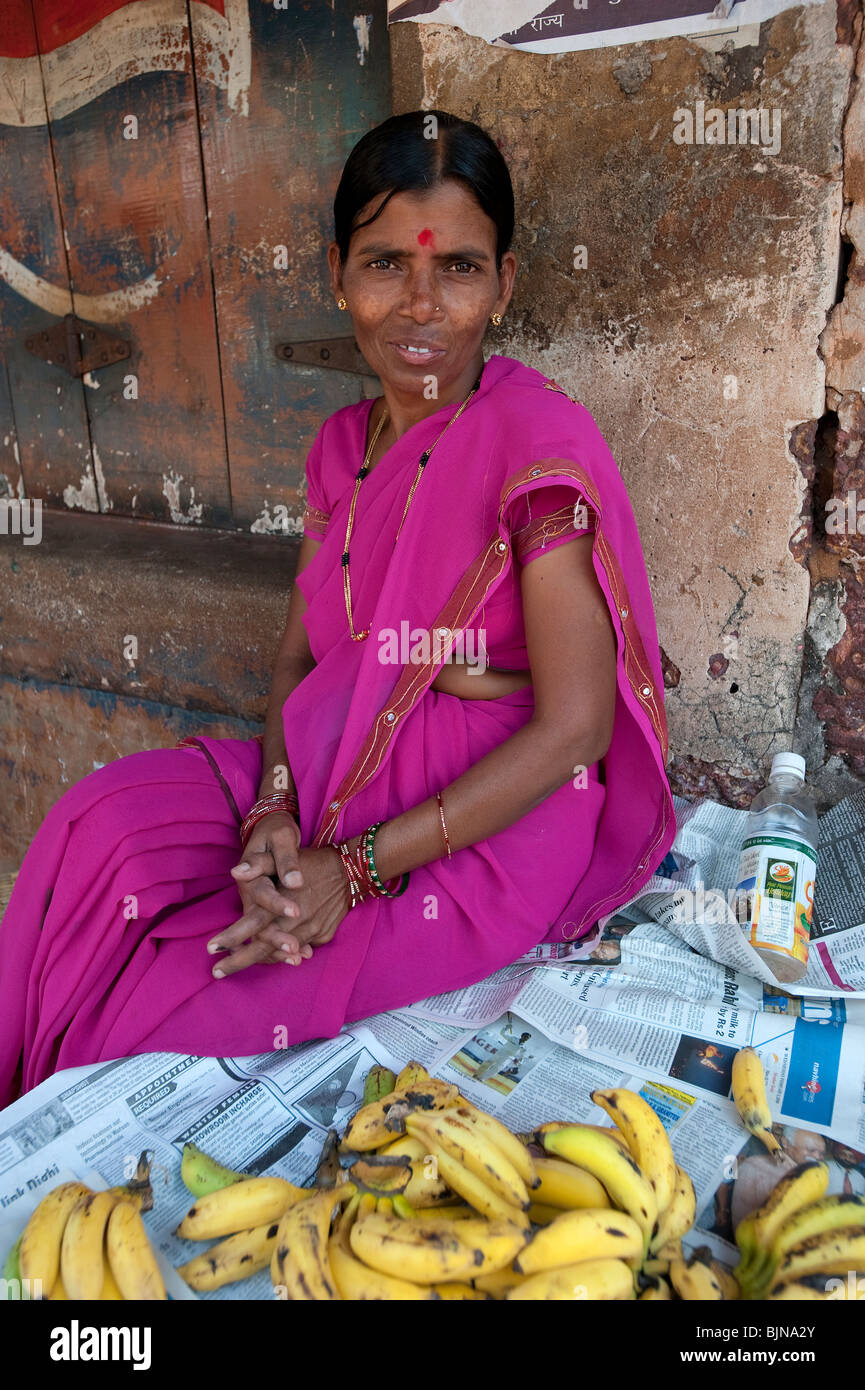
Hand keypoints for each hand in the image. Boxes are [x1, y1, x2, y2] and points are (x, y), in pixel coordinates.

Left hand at [209, 837, 352, 977]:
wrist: (351, 870)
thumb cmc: (312, 862)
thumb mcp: (284, 856)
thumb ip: (259, 864)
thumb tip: (235, 873)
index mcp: (281, 903)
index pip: (252, 925)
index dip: (231, 938)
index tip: (211, 949)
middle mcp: (295, 921)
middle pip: (264, 947)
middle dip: (239, 961)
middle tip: (217, 972)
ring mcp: (311, 930)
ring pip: (282, 953)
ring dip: (261, 960)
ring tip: (237, 965)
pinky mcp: (323, 934)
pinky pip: (301, 948)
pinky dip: (286, 954)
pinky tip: (273, 957)